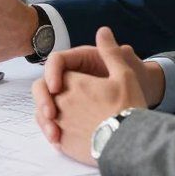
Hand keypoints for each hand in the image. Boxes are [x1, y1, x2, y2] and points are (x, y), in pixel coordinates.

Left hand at [50, 28, 148, 164]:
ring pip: (43, 115)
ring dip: (49, 114)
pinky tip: (67, 134)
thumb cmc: (128, 107)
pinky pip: (51, 135)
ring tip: (64, 118)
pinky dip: (54, 132)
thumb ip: (110, 52)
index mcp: (73, 83)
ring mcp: (61, 124)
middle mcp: (62, 102)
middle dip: (52, 95)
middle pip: (47, 94)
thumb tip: (103, 30)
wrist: (131, 144)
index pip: (58, 74)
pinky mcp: (64, 145)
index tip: (72, 82)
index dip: (62, 76)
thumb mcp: (124, 74)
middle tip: (69, 101)